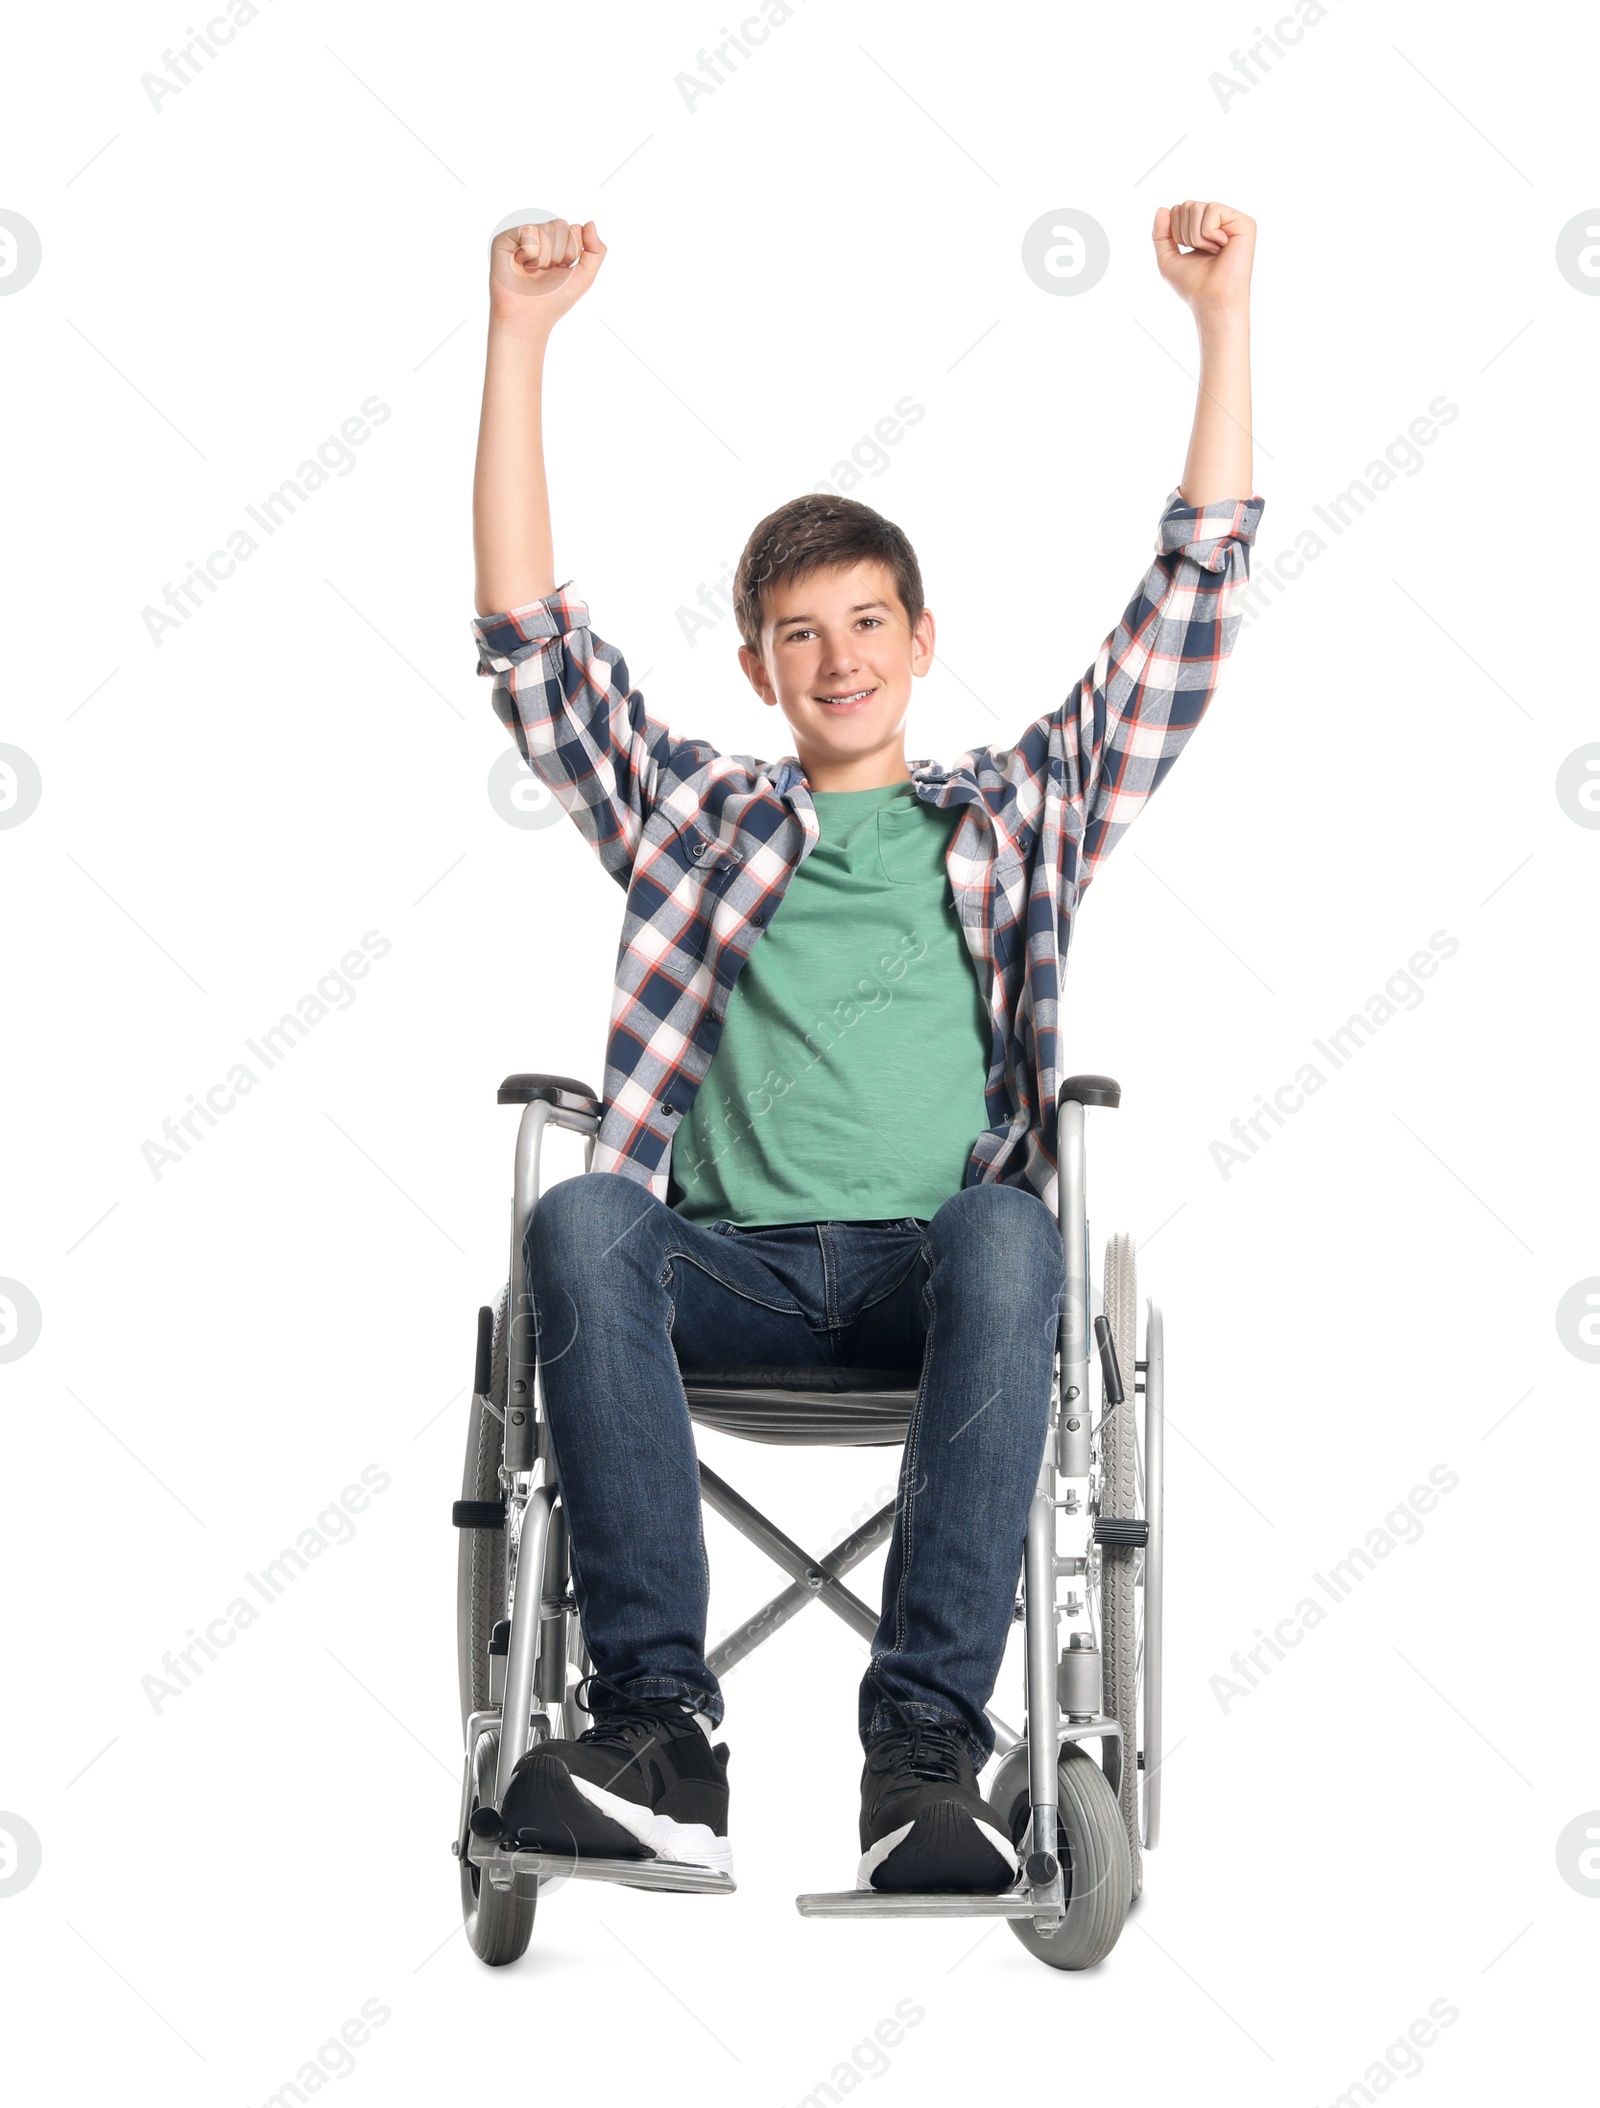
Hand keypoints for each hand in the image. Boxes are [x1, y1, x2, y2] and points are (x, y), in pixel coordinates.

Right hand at [489, 218, 605, 329]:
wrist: (528, 316)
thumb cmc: (554, 300)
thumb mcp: (585, 276)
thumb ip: (597, 250)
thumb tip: (590, 223)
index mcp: (559, 245)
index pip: (576, 229)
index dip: (573, 252)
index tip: (562, 270)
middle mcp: (542, 239)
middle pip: (562, 225)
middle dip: (560, 254)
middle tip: (547, 272)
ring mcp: (524, 237)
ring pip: (547, 228)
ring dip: (546, 256)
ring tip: (534, 271)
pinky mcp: (506, 238)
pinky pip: (528, 231)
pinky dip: (530, 253)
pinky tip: (522, 265)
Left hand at [1152, 201, 1253, 316]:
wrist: (1211, 300)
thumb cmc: (1193, 285)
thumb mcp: (1167, 258)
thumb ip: (1160, 234)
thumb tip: (1162, 208)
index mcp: (1203, 227)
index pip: (1178, 210)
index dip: (1175, 232)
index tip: (1189, 251)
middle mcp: (1218, 221)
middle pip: (1186, 205)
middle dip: (1184, 233)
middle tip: (1202, 252)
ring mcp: (1232, 220)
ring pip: (1197, 207)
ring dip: (1196, 236)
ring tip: (1212, 251)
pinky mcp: (1244, 222)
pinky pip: (1212, 209)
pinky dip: (1208, 233)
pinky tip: (1222, 246)